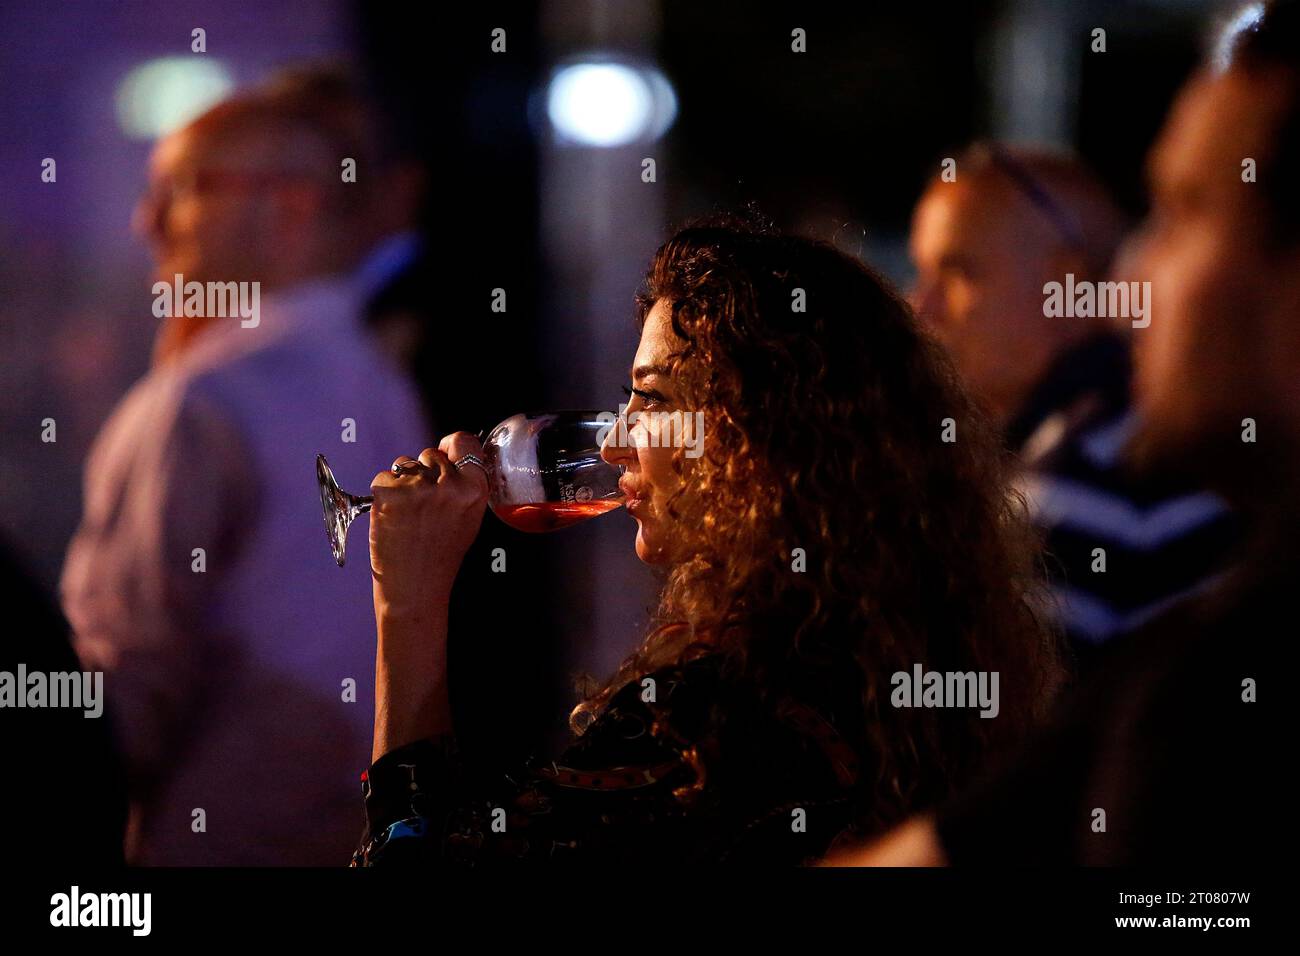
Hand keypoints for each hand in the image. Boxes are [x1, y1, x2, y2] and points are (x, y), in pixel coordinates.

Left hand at [368, 433, 488, 620]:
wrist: (414, 587)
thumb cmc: (440, 557)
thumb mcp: (469, 520)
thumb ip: (464, 487)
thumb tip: (450, 458)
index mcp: (474, 490)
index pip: (465, 443)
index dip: (452, 445)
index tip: (445, 449)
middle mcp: (449, 485)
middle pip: (431, 454)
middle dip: (423, 471)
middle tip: (421, 504)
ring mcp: (418, 487)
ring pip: (404, 464)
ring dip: (402, 482)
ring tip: (407, 515)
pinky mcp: (389, 492)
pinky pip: (383, 477)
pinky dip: (383, 494)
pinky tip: (392, 517)